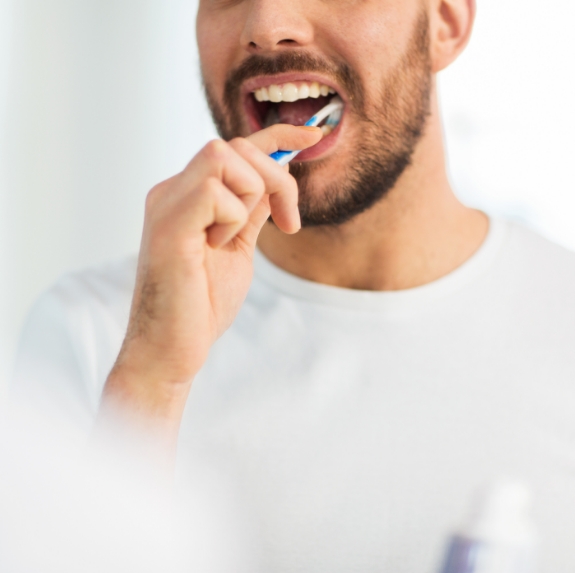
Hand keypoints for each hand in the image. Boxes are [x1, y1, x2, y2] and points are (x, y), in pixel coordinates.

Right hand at [101, 124, 321, 433]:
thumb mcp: (237, 247)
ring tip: (230, 240)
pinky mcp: (167, 223)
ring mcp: (166, 203)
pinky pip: (214, 191)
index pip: (234, 148)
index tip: (313, 135)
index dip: (278, 135)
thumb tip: (274, 179)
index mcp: (188, 196)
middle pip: (235, 146)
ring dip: (248, 199)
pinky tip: (215, 247)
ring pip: (224, 157)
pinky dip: (231, 219)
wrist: (172, 348)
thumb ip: (251, 211)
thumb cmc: (201, 304)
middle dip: (276, 178)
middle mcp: (172, 191)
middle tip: (287, 223)